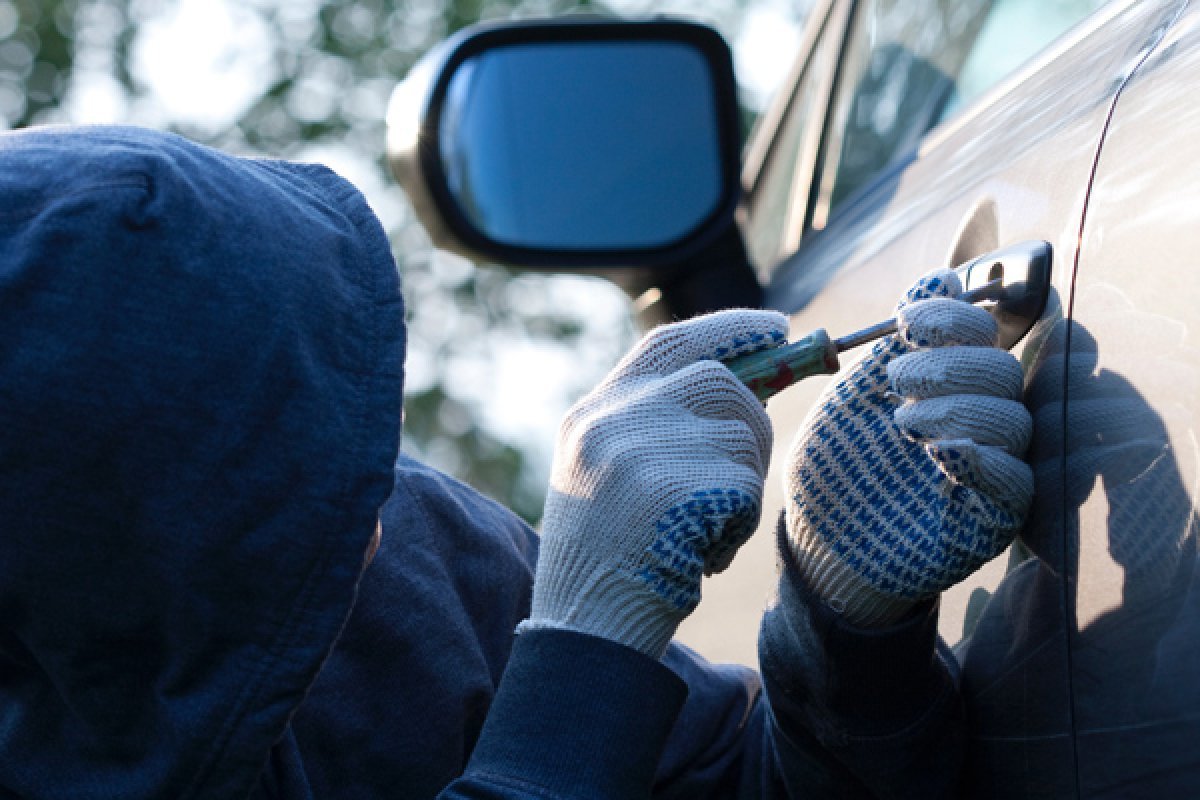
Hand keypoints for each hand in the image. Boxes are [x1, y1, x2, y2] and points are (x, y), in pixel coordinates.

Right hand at [521, 309, 787, 657]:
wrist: (585, 631)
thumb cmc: (606, 562)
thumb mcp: (609, 477)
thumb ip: (655, 426)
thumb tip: (747, 386)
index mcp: (591, 415)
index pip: (668, 344)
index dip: (728, 329)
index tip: (775, 327)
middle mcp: (612, 420)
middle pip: (719, 382)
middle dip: (752, 420)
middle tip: (748, 468)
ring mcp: (642, 450)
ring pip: (741, 433)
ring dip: (744, 485)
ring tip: (706, 530)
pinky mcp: (678, 487)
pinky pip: (747, 487)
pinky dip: (740, 525)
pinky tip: (704, 555)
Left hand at [785, 270, 1033, 625]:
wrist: (822, 541)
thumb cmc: (836, 465)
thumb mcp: (852, 396)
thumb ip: (893, 344)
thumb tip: (939, 280)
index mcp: (946, 379)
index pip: (983, 329)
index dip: (956, 315)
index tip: (910, 322)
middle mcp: (977, 414)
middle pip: (1002, 369)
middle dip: (949, 364)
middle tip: (898, 384)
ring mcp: (992, 464)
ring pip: (1012, 417)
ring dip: (957, 409)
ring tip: (904, 425)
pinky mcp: (996, 513)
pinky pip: (1017, 479)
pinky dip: (981, 459)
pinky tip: (942, 452)